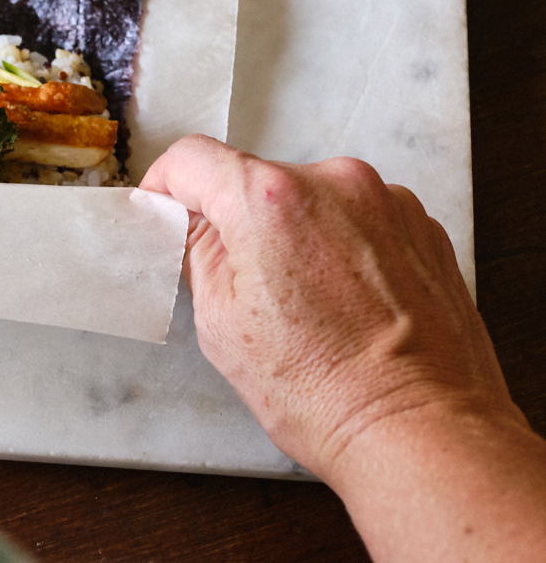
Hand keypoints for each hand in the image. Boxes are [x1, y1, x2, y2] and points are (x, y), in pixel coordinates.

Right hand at [143, 136, 545, 561]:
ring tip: (308, 302)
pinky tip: (348, 303)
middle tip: (242, 282)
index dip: (167, 184)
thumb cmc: (323, 390)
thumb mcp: (221, 322)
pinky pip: (360, 218)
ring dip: (296, 232)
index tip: (168, 209)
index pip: (192, 158)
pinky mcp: (423, 227)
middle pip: (257, 178)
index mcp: (268, 199)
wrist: (423, 432)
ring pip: (311, 199)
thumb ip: (198, 251)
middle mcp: (332, 182)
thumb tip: (192, 222)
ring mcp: (387, 201)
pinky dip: (344, 247)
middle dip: (240, 220)